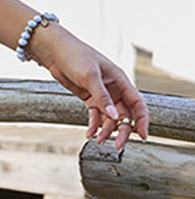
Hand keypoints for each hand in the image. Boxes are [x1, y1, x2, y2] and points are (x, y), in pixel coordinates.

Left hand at [30, 25, 149, 151]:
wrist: (56, 52)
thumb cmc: (76, 56)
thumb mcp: (90, 75)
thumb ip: (102, 97)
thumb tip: (114, 116)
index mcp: (120, 80)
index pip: (138, 103)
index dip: (142, 120)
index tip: (143, 135)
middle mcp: (114, 89)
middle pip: (125, 114)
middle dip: (123, 130)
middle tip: (118, 145)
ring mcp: (102, 95)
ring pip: (110, 118)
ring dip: (106, 130)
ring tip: (99, 140)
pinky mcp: (90, 99)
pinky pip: (96, 116)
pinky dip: (94, 125)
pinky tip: (90, 133)